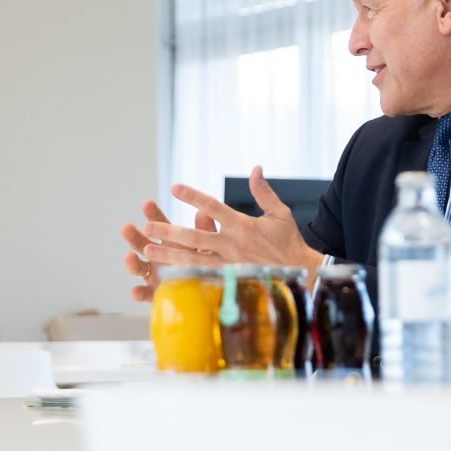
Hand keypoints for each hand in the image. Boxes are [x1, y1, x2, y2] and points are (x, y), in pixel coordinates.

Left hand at [121, 166, 323, 300]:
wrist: (303, 274)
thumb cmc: (289, 243)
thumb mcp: (279, 214)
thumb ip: (263, 192)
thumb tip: (256, 167)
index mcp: (242, 225)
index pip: (212, 206)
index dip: (192, 195)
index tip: (173, 187)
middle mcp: (232, 244)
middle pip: (194, 236)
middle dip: (169, 231)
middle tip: (147, 227)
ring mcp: (229, 265)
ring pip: (193, 260)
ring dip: (169, 255)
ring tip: (147, 251)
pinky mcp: (229, 282)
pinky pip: (202, 279)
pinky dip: (184, 278)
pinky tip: (164, 277)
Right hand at [121, 200, 217, 301]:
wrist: (210, 295)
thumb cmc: (210, 267)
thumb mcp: (211, 248)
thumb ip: (206, 233)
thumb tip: (203, 212)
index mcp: (171, 242)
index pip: (160, 225)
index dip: (153, 214)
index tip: (147, 203)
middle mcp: (158, 257)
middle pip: (141, 244)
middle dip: (133, 236)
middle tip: (126, 228)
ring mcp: (154, 275)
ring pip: (139, 268)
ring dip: (132, 263)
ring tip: (129, 257)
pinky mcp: (156, 294)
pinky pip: (146, 295)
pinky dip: (139, 293)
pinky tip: (135, 291)